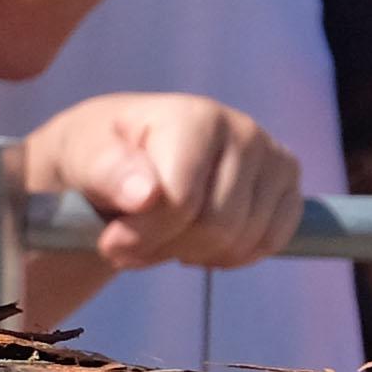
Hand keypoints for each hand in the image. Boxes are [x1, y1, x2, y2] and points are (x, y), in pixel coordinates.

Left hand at [17, 91, 307, 276]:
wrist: (124, 154)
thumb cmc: (100, 155)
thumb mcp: (84, 157)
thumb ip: (107, 171)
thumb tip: (144, 194)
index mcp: (194, 116)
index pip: (183, 202)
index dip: (143, 236)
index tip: (110, 242)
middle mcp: (243, 130)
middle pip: (219, 226)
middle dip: (170, 246)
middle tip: (138, 242)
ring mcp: (273, 157)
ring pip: (244, 240)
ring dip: (196, 254)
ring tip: (166, 235)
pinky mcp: (288, 185)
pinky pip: (270, 243)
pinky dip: (231, 255)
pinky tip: (200, 238)